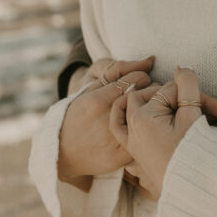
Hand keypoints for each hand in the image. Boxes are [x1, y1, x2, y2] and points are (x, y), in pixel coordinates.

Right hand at [58, 58, 154, 189]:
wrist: (64, 152)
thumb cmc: (79, 114)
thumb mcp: (90, 87)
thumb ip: (119, 70)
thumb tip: (151, 60)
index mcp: (97, 100)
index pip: (138, 78)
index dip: (144, 78)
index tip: (140, 82)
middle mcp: (105, 120)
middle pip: (147, 96)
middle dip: (151, 92)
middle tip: (147, 95)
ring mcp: (114, 141)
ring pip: (150, 117)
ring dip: (153, 110)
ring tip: (148, 110)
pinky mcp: (121, 156)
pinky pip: (146, 137)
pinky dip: (149, 130)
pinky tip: (145, 128)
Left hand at [110, 67, 216, 198]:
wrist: (189, 194)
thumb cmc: (191, 156)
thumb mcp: (193, 117)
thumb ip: (187, 86)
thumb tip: (180, 67)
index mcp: (144, 116)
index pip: (174, 91)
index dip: (200, 97)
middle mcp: (132, 126)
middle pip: (157, 98)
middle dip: (182, 100)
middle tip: (209, 112)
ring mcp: (131, 139)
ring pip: (136, 106)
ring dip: (155, 101)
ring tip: (178, 105)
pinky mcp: (133, 150)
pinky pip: (120, 126)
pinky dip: (125, 115)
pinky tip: (137, 109)